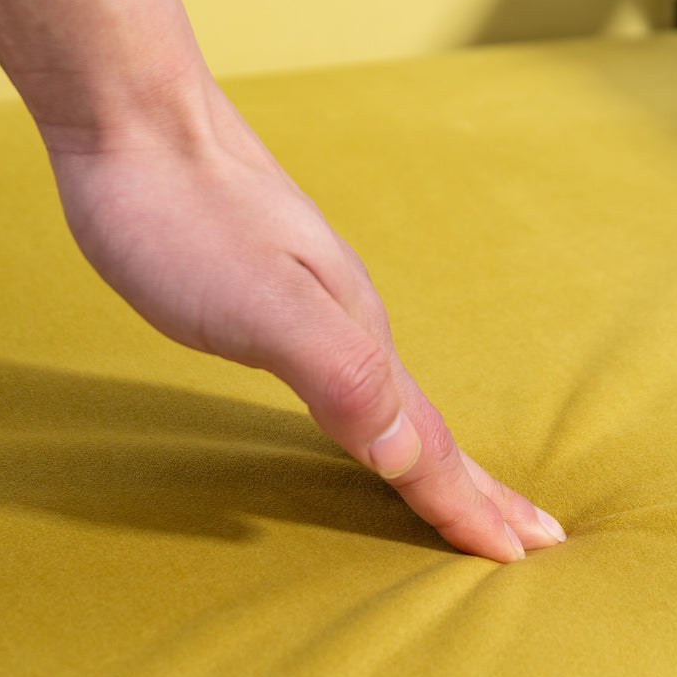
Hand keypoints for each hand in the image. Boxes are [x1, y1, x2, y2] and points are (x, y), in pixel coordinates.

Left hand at [46, 100, 566, 561]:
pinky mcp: (289, 301)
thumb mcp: (265, 306)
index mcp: (359, 342)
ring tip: (475, 493)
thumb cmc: (185, 216)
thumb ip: (342, 376)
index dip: (467, 506)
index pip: (428, 445)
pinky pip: (364, 383)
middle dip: (486, 491)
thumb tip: (404, 454)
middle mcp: (357, 329)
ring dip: (446, 460)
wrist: (139, 119)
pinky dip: (395, 424)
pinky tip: (381, 419)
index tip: (518, 556)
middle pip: (434, 427)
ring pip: (403, 406)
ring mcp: (326, 312)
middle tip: (538, 535)